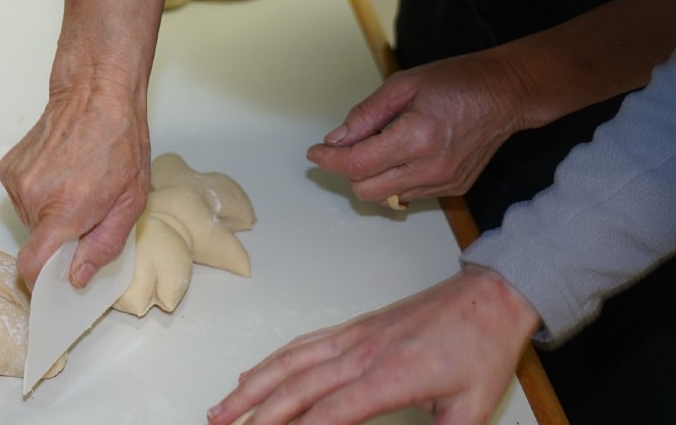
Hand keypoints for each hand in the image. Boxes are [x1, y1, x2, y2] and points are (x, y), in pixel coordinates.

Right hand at [0, 81, 150, 289]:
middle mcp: (32, 197)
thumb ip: (103, 246)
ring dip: (49, 214)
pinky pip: (22, 197)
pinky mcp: (8, 168)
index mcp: (63, 211)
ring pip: (29, 219)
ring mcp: (16, 181)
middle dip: (59, 237)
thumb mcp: (130, 202)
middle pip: (36, 241)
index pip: (32, 265)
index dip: (41, 280)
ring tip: (73, 185)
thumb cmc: (120, 143)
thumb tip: (76, 277)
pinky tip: (59, 172)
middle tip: (85, 211)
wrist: (96, 94)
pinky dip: (39, 194)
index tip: (54, 281)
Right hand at [208, 265, 538, 424]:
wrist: (489, 298)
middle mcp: (363, 353)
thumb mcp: (473, 408)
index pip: (332, 410)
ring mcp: (354, 336)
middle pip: (297, 386)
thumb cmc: (482, 348)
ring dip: (251, 386)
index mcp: (392, 375)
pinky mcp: (353, 326)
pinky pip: (302, 344)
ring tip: (221, 409)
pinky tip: (252, 374)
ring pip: (289, 361)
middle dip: (256, 412)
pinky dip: (271, 360)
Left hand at [307, 50, 532, 204]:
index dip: (329, 161)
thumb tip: (336, 140)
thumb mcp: (403, 85)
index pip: (357, 165)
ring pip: (387, 196)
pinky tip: (405, 154)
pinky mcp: (455, 188)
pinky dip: (397, 178)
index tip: (315, 153)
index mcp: (416, 138)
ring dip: (373, 176)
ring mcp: (445, 182)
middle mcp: (431, 168)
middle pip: (366, 189)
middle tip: (348, 146)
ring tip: (383, 144)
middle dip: (349, 170)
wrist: (507, 94)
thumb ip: (365, 115)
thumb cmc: (457, 82)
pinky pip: (410, 193)